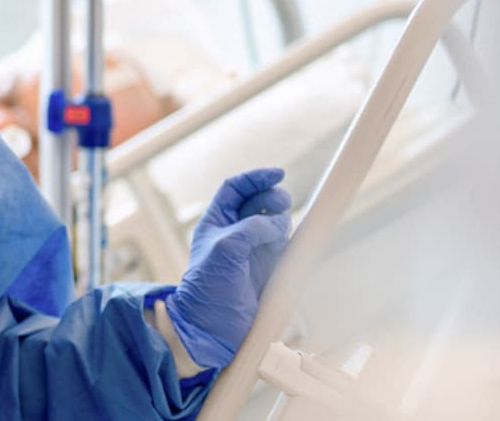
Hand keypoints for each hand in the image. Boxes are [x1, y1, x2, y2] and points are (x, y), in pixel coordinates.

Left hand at [165, 167, 292, 368]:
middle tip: (281, 204)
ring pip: (275, 224)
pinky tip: (291, 245)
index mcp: (216, 222)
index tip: (278, 173)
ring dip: (281, 220)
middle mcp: (235, 233)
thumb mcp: (225, 248)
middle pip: (259, 203)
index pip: (236, 189)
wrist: (212, 327)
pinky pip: (286, 248)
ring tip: (280, 231)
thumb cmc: (208, 286)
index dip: (256, 179)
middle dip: (272, 198)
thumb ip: (251, 228)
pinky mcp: (269, 270)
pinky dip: (291, 242)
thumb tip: (279, 222)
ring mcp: (253, 251)